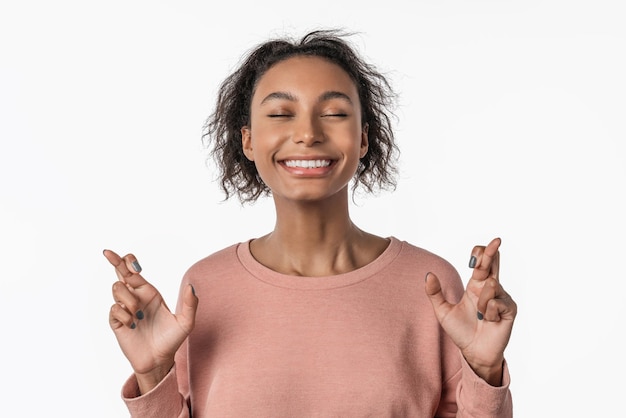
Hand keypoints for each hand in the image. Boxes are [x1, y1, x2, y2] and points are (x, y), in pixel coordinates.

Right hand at [104, 249, 197, 393]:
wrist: (159, 360)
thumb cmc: (172, 340)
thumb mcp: (186, 323)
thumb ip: (190, 304)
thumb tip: (191, 286)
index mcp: (149, 293)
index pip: (134, 271)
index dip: (129, 261)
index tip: (130, 259)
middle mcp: (135, 297)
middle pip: (120, 273)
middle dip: (114, 261)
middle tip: (108, 252)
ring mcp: (125, 309)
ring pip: (117, 289)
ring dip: (127, 297)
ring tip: (137, 313)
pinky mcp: (117, 322)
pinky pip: (114, 309)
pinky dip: (122, 314)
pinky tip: (132, 324)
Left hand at [425, 238, 516, 385]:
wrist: (473, 353)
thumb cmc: (461, 332)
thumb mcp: (442, 311)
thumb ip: (434, 293)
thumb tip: (428, 274)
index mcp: (476, 285)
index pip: (481, 263)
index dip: (482, 254)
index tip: (479, 248)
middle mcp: (491, 289)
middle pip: (494, 264)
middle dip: (493, 252)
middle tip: (496, 240)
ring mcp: (502, 298)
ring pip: (491, 286)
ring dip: (481, 300)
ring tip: (480, 314)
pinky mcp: (510, 310)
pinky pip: (496, 302)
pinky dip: (489, 311)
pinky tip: (489, 320)